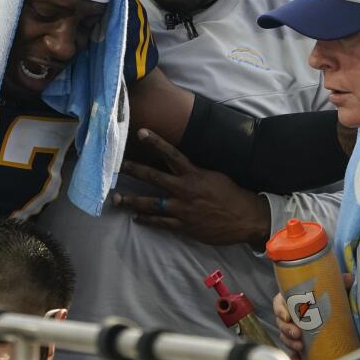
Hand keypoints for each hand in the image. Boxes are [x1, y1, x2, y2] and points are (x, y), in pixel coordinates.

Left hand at [115, 128, 270, 246]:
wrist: (245, 219)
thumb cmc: (231, 194)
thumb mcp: (214, 176)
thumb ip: (194, 171)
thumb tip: (178, 164)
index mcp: (193, 174)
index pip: (171, 154)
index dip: (155, 142)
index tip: (140, 132)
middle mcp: (184, 190)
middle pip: (153, 177)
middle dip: (132, 170)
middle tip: (114, 166)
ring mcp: (182, 209)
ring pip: (150, 203)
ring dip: (131, 200)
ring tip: (115, 198)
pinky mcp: (183, 226)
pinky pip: (160, 223)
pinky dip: (146, 220)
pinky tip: (135, 218)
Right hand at [273, 272, 353, 359]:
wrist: (329, 311)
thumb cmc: (324, 297)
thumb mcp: (330, 289)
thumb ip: (338, 282)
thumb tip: (350, 278)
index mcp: (290, 300)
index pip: (279, 303)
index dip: (280, 310)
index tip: (287, 317)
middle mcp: (289, 315)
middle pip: (280, 322)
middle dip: (286, 329)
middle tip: (297, 333)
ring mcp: (292, 329)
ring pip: (284, 336)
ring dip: (290, 343)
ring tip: (300, 347)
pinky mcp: (297, 341)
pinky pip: (291, 350)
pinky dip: (294, 356)